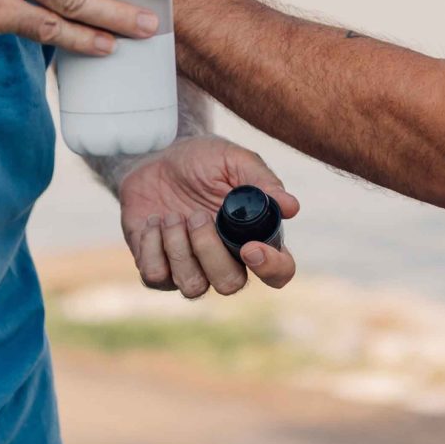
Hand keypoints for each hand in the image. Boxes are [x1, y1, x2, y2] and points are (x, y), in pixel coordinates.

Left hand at [116, 135, 300, 297]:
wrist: (153, 156)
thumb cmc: (200, 160)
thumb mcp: (231, 159)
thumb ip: (260, 180)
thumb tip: (292, 207)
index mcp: (253, 236)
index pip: (278, 271)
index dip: (271, 268)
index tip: (249, 247)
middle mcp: (225, 259)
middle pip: (230, 285)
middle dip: (209, 251)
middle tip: (196, 215)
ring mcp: (190, 268)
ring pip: (193, 287)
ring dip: (179, 248)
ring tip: (171, 215)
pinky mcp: (157, 269)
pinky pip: (155, 277)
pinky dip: (151, 246)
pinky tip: (153, 221)